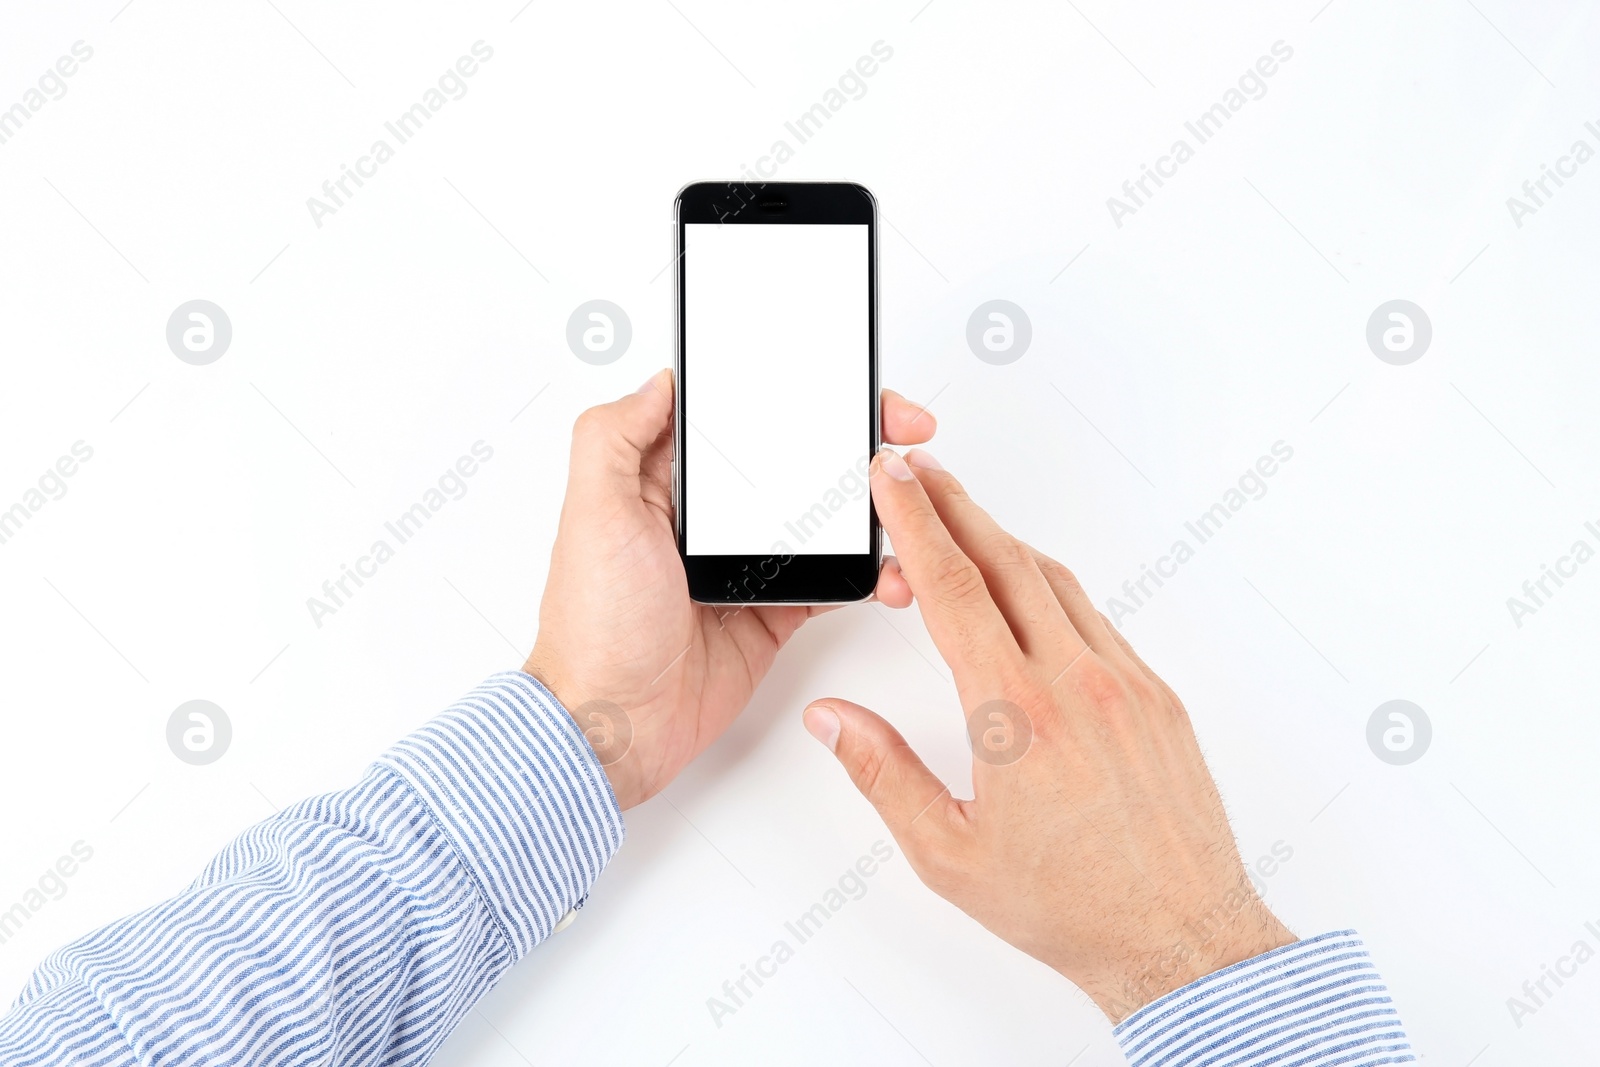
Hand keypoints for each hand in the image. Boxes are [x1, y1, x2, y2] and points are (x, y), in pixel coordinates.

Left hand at [526, 371, 936, 810]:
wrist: (615, 726)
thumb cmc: (594, 627)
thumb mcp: (594, 513)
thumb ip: (614, 438)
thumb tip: (657, 381)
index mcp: (663, 481)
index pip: (738, 417)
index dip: (791, 392)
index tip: (839, 382)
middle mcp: (707, 516)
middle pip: (793, 458)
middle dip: (851, 440)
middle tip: (901, 430)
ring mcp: (745, 563)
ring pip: (823, 517)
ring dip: (869, 505)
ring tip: (907, 500)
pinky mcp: (772, 611)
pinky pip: (832, 580)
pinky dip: (870, 574)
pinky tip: (891, 569)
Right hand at [801, 447, 1295, 1019]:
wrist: (1181, 939)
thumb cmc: (1072, 906)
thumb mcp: (948, 853)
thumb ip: (882, 773)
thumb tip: (832, 720)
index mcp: (1017, 714)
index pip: (950, 588)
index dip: (914, 521)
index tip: (892, 478)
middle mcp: (1077, 682)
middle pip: (1004, 560)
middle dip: (954, 505)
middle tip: (919, 471)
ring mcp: (1125, 683)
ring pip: (1054, 581)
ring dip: (1002, 542)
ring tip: (963, 523)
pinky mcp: (1157, 696)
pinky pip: (1096, 618)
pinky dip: (1051, 588)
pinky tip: (1029, 594)